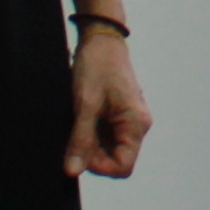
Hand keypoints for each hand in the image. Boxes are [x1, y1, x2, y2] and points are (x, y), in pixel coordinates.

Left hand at [67, 26, 151, 180]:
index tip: (79, 153)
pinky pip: (105, 135)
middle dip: (92, 154)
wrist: (100, 38)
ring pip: (108, 148)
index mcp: (136, 124)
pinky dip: (89, 134)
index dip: (100, 167)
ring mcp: (127, 120)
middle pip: (115, 158)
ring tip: (75, 123)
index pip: (123, 166)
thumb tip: (72, 171)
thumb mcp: (85, 105)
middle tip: (73, 135)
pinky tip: (79, 118)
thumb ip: (80, 140)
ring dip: (89, 143)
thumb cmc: (97, 66)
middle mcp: (137, 125)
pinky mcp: (118, 115)